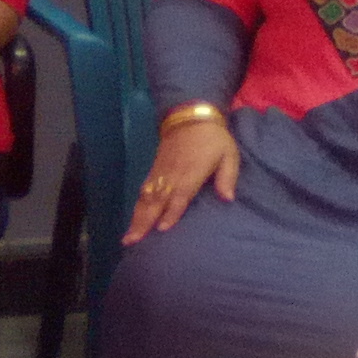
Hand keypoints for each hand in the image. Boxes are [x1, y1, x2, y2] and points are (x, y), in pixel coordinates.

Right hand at [122, 117, 239, 243]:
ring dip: (136, 218)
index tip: (162, 229)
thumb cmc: (213, 138)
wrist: (190, 115)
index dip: (171, 212)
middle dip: (144, 222)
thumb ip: (227, 177)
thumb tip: (227, 198)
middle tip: (132, 242)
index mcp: (191, 172)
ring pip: (146, 198)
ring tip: (128, 238)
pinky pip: (144, 190)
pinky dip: (137, 206)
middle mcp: (172, 174)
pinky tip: (133, 219)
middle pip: (156, 201)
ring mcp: (161, 172)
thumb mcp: (229, 154)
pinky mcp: (155, 170)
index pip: (180, 195)